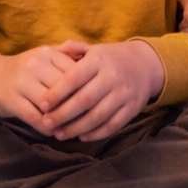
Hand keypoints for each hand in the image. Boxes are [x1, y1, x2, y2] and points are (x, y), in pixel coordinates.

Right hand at [0, 45, 82, 130]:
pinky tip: (53, 131)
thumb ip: (67, 52)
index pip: (75, 71)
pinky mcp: (12, 100)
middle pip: (65, 89)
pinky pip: (34, 117)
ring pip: (51, 105)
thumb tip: (90, 50)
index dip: (87, 88)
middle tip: (89, 119)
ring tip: (73, 129)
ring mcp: (22, 82)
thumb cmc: (25, 68)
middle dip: (77, 106)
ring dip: (62, 119)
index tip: (97, 101)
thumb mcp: (44, 55)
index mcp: (47, 52)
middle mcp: (35, 65)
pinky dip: (46, 127)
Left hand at [35, 40, 164, 141]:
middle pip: (84, 100)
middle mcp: (112, 76)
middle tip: (47, 123)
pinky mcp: (132, 108)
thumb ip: (71, 52)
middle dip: (63, 114)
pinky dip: (96, 133)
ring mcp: (124, 94)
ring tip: (59, 134)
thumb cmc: (110, 59)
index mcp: (99, 60)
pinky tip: (81, 136)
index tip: (42, 104)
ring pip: (98, 116)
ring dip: (76, 128)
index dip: (56, 93)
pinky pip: (113, 125)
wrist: (145, 65)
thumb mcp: (93, 50)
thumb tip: (50, 53)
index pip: (74, 77)